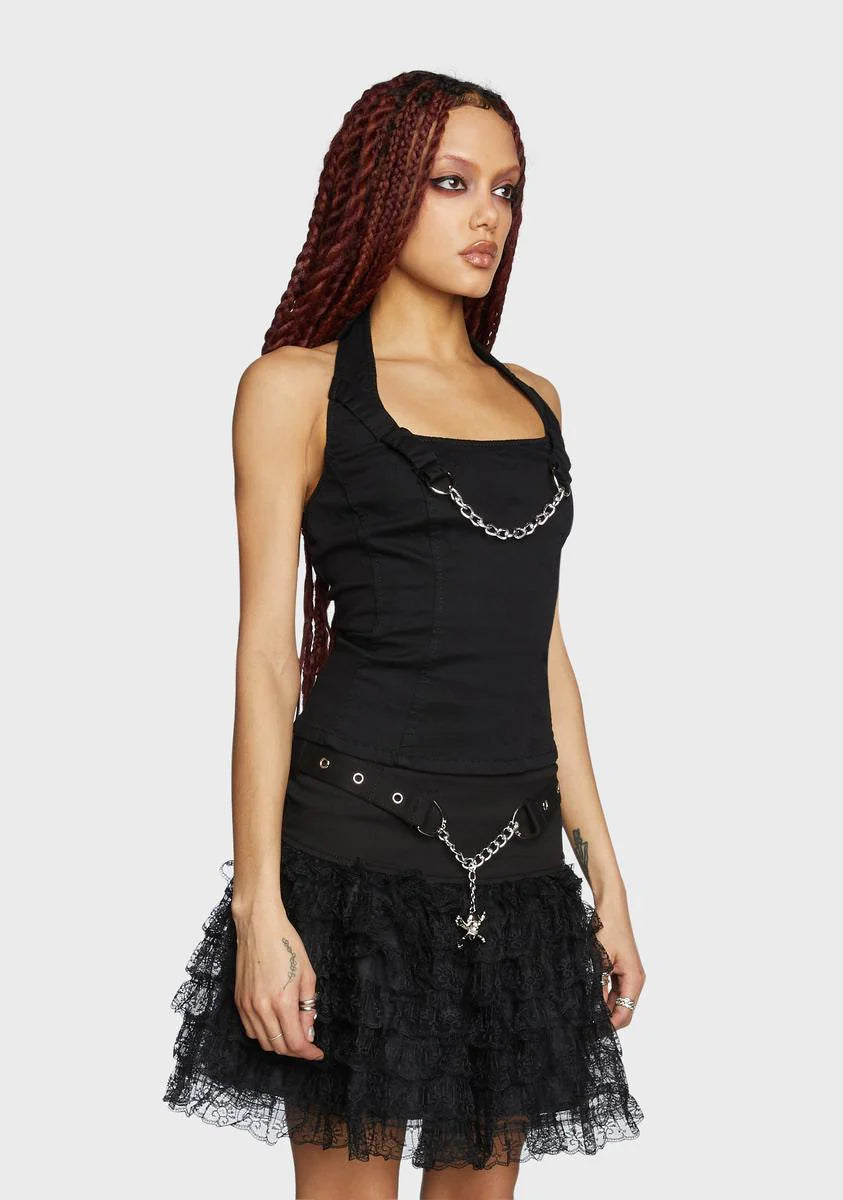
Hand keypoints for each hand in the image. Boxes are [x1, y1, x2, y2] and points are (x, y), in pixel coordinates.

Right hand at [232, 898, 324, 1060]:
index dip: (309, 1053)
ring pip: (263, 1042)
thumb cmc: (285, 943)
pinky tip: (275, 1023)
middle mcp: (261, 1008)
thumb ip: (308, 1006)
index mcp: (282, 1001)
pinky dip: (264, 1034)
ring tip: (293, 1032)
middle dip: (296, 1050)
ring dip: (280, 1043)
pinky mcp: (238, 1001)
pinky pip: (250, 1030)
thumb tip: (308, 1030)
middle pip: (279, 1047)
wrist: (258, 925)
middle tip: (308, 1044)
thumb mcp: (307, 974)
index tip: (317, 1053)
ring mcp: (247, 1005)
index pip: (296, 1043)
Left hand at [592, 911, 645, 1030]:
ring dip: (601, 1006)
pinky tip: (586, 995)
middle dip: (604, 1018)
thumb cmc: (607, 929)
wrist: (610, 907)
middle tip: (583, 1023)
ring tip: (581, 1011)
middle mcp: (634, 979)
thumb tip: (591, 1010)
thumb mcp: (599, 961)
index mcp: (634, 980)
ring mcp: (627, 974)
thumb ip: (597, 987)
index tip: (591, 1030)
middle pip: (622, 1009)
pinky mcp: (619, 968)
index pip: (625, 1013)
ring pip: (615, 1000)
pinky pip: (611, 989)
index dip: (609, 1025)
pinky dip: (600, 995)